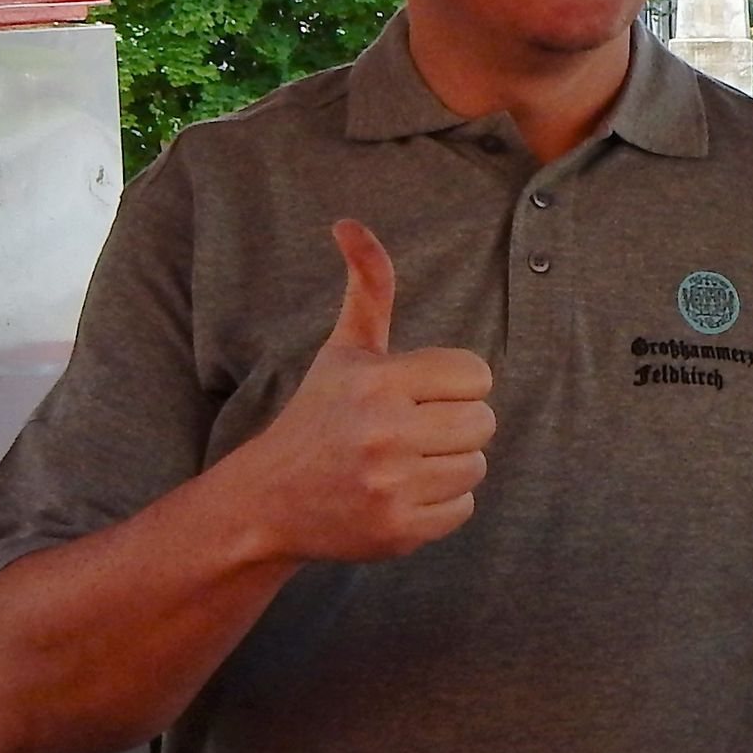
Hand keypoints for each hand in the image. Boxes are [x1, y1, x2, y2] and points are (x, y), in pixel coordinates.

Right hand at [233, 222, 496, 563]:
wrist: (269, 501)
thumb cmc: (318, 417)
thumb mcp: (343, 352)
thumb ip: (366, 288)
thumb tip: (349, 222)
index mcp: (378, 381)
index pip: (476, 374)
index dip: (454, 383)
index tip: (419, 394)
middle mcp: (384, 432)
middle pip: (484, 421)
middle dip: (455, 424)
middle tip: (414, 431)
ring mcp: (391, 486)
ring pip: (476, 465)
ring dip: (449, 464)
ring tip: (405, 462)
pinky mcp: (398, 530)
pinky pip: (463, 507)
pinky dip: (440, 504)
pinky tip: (401, 494)